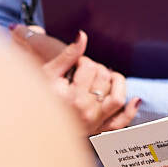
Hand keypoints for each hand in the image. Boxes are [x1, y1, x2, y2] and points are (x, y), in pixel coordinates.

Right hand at [14, 26, 139, 135]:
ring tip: (106, 76)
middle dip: (97, 69)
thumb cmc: (38, 95)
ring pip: (117, 98)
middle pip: (104, 79)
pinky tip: (134, 99)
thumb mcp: (48, 73)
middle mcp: (84, 112)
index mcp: (70, 97)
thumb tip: (82, 35)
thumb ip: (68, 54)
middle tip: (85, 71)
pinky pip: (121, 123)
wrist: (32, 123)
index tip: (74, 65)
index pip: (89, 67)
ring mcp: (93, 124)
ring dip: (117, 83)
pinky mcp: (98, 131)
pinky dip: (130, 111)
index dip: (83, 60)